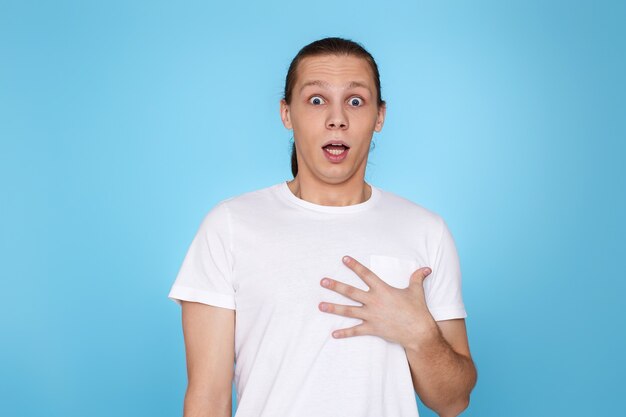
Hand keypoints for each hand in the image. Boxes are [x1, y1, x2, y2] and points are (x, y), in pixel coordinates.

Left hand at [318, 255, 436, 347]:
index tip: (344, 259)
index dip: (354, 266)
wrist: (419, 332)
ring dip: (333, 308)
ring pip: (348, 311)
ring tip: (320, 305)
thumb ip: (417, 278)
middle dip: (335, 286)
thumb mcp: (416, 291)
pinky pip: (355, 331)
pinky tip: (333, 334)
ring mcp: (371, 316)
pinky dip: (344, 333)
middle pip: (350, 292)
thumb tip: (426, 268)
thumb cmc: (418, 311)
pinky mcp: (372, 329)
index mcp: (383, 290)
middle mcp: (374, 301)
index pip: (366, 275)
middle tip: (322, 281)